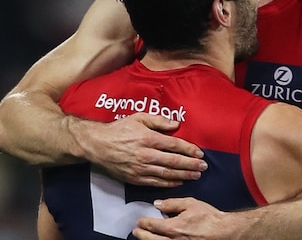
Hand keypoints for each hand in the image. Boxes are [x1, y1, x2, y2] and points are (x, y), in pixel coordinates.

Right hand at [82, 113, 206, 186]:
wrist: (98, 145)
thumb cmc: (119, 129)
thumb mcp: (139, 117)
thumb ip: (159, 120)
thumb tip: (176, 124)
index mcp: (148, 138)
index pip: (175, 145)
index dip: (189, 149)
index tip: (200, 153)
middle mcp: (146, 155)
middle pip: (174, 161)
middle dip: (191, 165)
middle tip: (203, 167)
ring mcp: (141, 168)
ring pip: (167, 174)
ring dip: (184, 175)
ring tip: (196, 175)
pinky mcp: (135, 178)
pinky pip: (156, 182)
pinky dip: (169, 183)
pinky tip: (179, 182)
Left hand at [132, 198, 235, 239]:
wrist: (223, 231)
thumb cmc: (209, 217)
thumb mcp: (191, 204)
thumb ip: (172, 203)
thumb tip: (158, 204)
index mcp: (174, 227)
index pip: (153, 226)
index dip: (144, 223)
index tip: (140, 221)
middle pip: (151, 239)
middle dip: (141, 234)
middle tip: (136, 231)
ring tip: (144, 238)